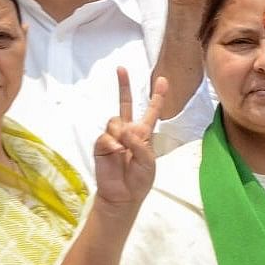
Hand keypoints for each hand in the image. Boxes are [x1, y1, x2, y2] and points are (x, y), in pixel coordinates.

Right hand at [93, 67, 165, 206]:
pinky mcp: (101, 145)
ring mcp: (113, 137)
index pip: (151, 111)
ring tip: (123, 150)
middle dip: (124, 85)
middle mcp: (128, 131)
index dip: (157, 96)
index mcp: (144, 133)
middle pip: (125, 103)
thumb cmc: (139, 179)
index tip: (163, 79)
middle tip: (121, 68)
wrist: (122, 196)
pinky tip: (116, 153)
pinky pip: (106, 136)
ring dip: (121, 132)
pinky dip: (112, 144)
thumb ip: (139, 143)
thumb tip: (124, 130)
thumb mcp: (148, 161)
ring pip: (115, 120)